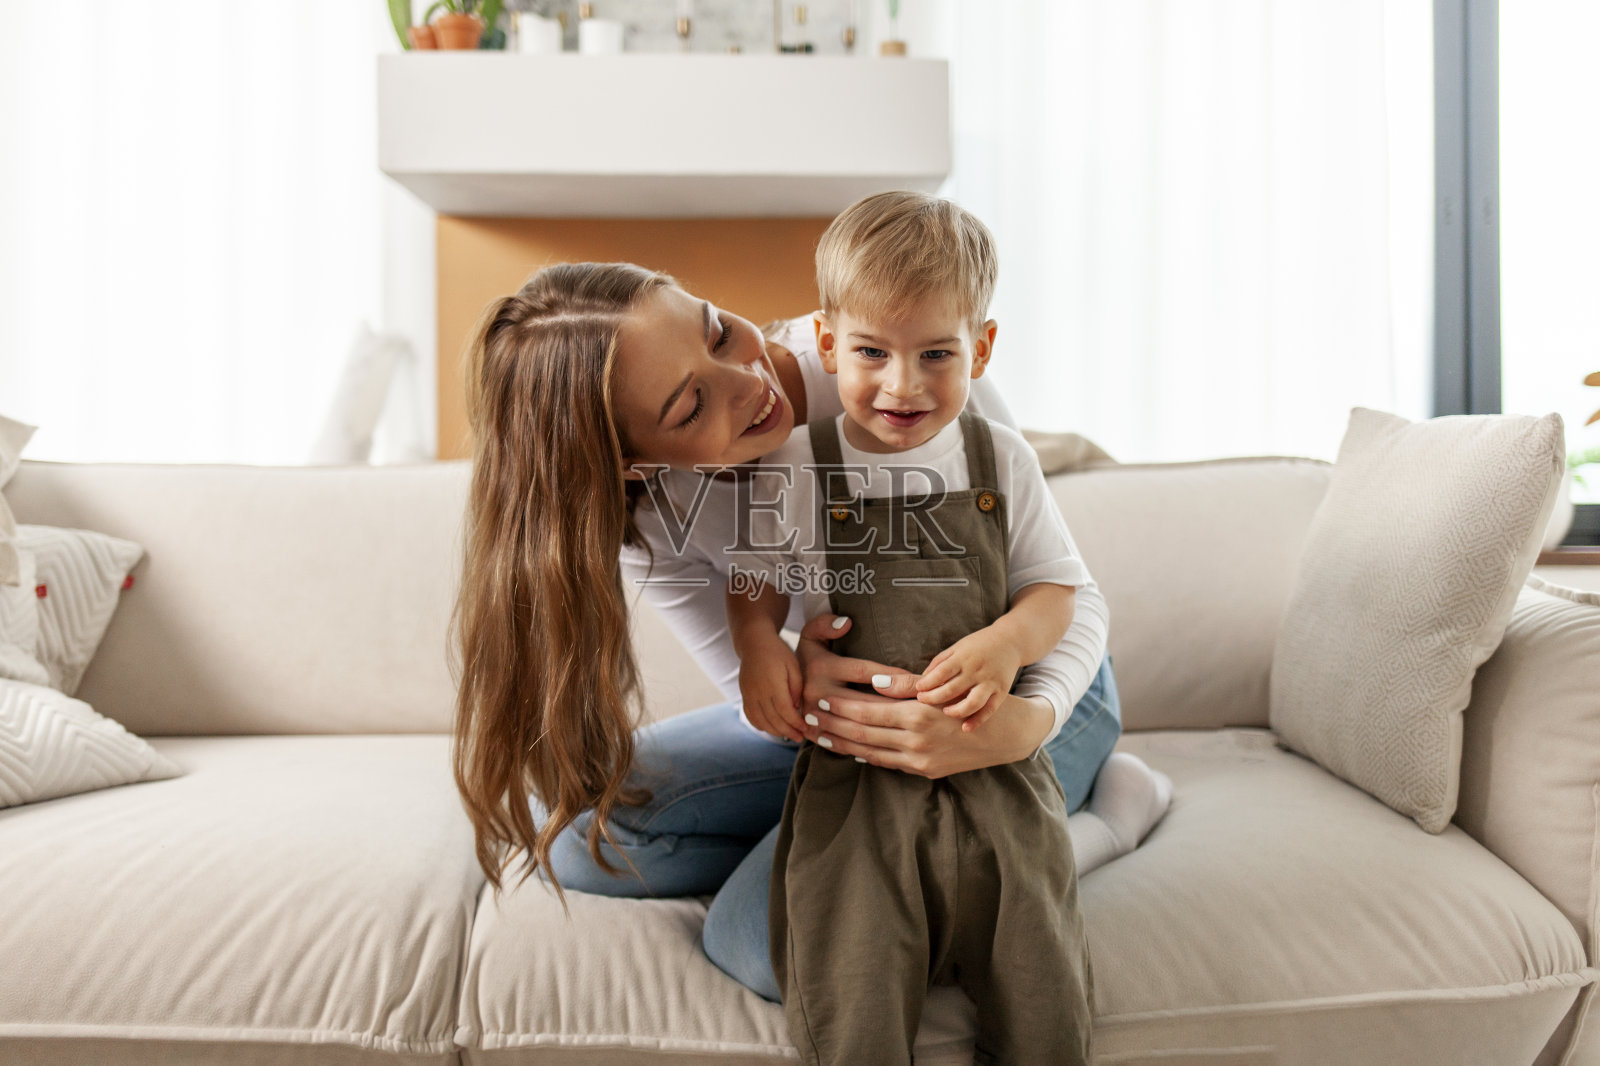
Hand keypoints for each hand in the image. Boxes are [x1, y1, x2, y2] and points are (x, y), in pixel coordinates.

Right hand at [738, 636, 804, 742]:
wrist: (754, 643)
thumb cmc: (778, 653)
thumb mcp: (794, 666)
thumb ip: (797, 688)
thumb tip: (797, 708)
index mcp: (773, 684)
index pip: (784, 711)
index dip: (795, 723)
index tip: (805, 729)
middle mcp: (758, 692)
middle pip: (773, 720)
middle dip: (788, 731)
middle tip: (800, 737)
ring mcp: (749, 695)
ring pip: (761, 721)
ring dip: (776, 732)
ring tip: (789, 735)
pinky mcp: (744, 696)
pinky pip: (751, 716)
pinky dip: (761, 726)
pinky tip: (772, 728)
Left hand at [793, 612, 1053, 776]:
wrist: (1006, 735)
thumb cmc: (972, 701)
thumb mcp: (941, 688)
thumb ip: (905, 684)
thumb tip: (872, 679)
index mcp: (918, 717)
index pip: (867, 713)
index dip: (840, 707)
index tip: (818, 698)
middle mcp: (916, 742)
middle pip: (862, 735)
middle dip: (832, 726)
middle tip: (806, 717)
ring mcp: (920, 761)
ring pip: (870, 753)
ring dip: (841, 744)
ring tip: (817, 734)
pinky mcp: (925, 771)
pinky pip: (887, 763)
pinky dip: (864, 756)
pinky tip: (848, 749)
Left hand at [915, 627, 1021, 731]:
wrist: (1010, 642)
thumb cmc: (978, 646)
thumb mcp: (957, 647)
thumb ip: (939, 662)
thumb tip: (922, 680)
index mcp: (963, 657)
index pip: (941, 673)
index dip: (927, 684)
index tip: (918, 690)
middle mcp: (977, 670)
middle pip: (952, 689)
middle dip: (934, 698)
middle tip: (922, 701)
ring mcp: (990, 681)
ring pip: (972, 702)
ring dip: (956, 711)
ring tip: (945, 712)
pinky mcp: (1001, 692)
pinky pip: (989, 709)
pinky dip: (977, 721)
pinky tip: (965, 728)